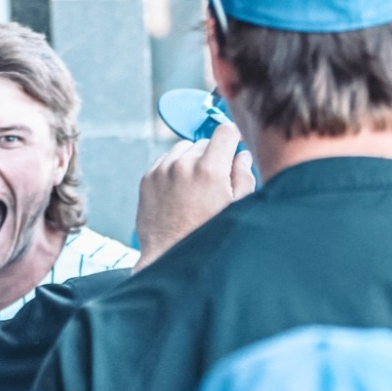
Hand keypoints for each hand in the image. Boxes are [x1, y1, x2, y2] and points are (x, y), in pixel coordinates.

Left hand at [134, 123, 256, 267]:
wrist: (168, 260)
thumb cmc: (207, 238)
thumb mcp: (236, 210)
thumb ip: (244, 177)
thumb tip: (242, 156)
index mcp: (210, 170)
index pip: (225, 131)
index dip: (234, 137)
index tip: (235, 147)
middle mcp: (183, 164)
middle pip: (205, 141)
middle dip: (214, 155)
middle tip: (216, 181)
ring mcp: (162, 170)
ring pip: (184, 148)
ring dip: (193, 160)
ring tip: (197, 187)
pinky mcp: (147, 179)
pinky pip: (165, 160)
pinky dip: (175, 168)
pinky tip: (181, 191)